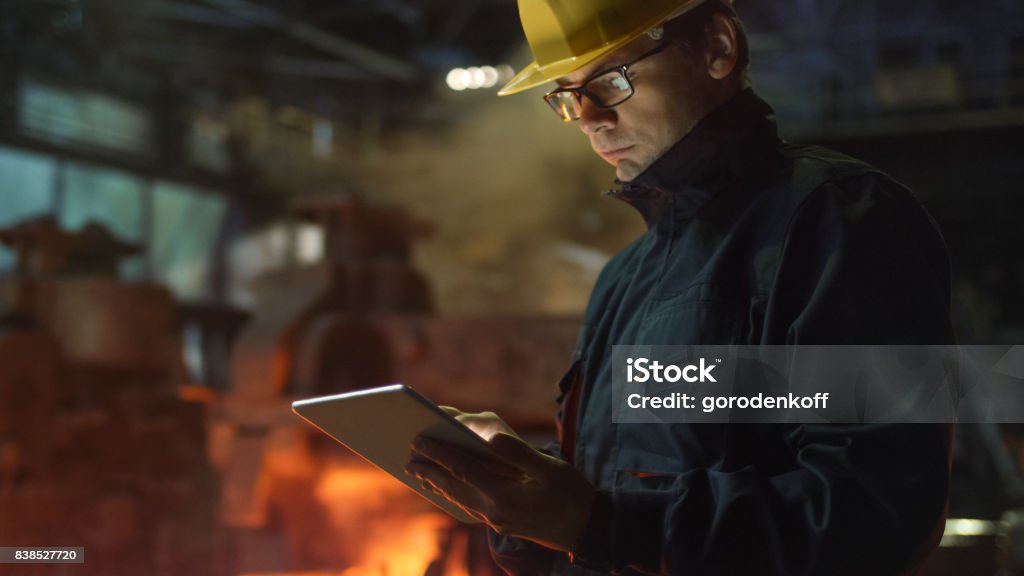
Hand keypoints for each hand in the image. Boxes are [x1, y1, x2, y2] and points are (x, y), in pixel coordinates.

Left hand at [405, 407, 595, 552]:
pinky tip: (451, 492)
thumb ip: (519, 454)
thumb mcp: (550, 468)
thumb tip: (492, 438)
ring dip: (439, 487)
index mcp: (504, 495)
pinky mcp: (505, 524)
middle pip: (455, 489)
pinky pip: (472, 508)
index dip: (440, 454)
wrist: (588, 530)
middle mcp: (496, 511)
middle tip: (408, 461)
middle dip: (431, 473)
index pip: (464, 471)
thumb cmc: (572, 494)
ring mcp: (499, 521)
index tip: (420, 442)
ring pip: (461, 501)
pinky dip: (456, 497)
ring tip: (420, 476)